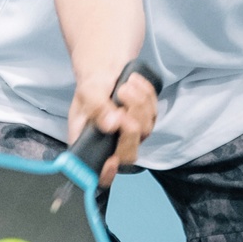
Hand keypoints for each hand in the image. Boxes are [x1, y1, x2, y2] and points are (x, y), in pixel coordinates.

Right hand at [67, 67, 158, 187]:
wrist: (107, 66)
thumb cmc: (93, 83)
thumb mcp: (88, 92)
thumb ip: (97, 108)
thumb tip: (112, 125)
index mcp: (90, 144)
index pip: (98, 173)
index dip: (106, 175)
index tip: (111, 161)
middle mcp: (111, 144)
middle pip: (128, 154)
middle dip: (130, 128)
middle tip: (122, 102)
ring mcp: (131, 134)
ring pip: (145, 129)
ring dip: (137, 103)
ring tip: (124, 85)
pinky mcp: (146, 120)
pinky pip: (153, 111)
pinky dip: (145, 94)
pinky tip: (133, 82)